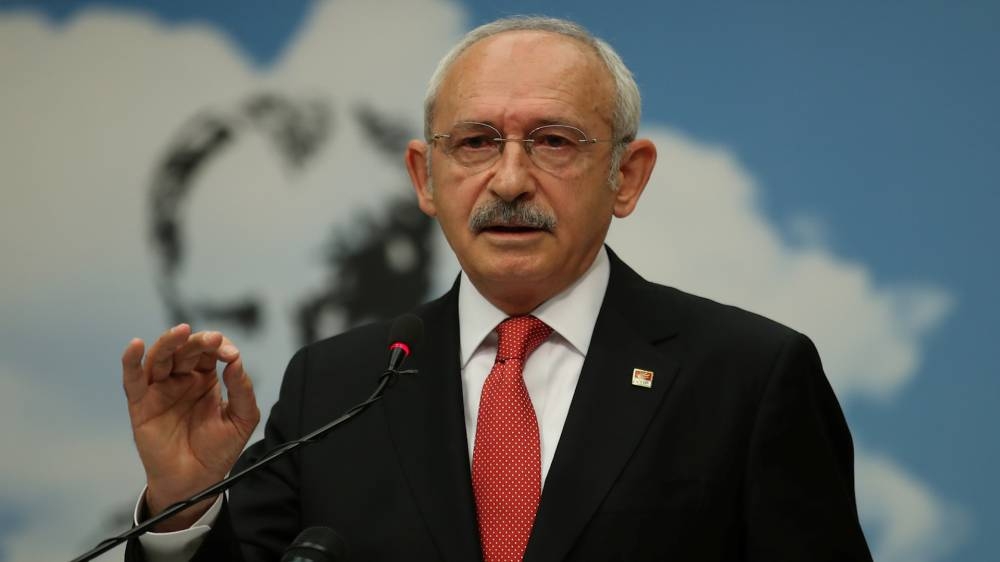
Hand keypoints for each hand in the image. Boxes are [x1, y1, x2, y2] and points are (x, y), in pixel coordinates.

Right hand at [122, 324, 259, 529]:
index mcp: (205, 378)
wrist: (197, 482)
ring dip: (169, 341)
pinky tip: (135, 346)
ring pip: (161, 357)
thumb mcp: (241, 419)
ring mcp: (160, 389)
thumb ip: (242, 390)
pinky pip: (133, 379)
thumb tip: (235, 361)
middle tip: (212, 340)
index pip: (209, 351)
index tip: (230, 354)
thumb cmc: (218, 450)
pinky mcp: (141, 404)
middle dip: (199, 341)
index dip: (219, 346)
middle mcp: (181, 379)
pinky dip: (131, 361)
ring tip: (181, 332)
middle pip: (185, 349)